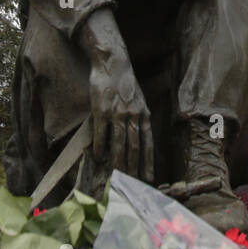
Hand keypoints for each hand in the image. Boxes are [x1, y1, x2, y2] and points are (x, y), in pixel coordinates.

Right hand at [89, 66, 153, 182]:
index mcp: (144, 115)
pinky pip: (101, 133)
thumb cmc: (125, 84)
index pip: (148, 144)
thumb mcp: (139, 101)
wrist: (113, 63)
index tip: (149, 178)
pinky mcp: (102, 110)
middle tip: (132, 184)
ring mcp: (118, 113)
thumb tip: (136, 141)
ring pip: (119, 143)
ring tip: (116, 176)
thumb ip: (139, 119)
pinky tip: (98, 157)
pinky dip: (100, 147)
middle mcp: (133, 116)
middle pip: (134, 147)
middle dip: (133, 168)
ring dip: (117, 162)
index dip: (148, 162)